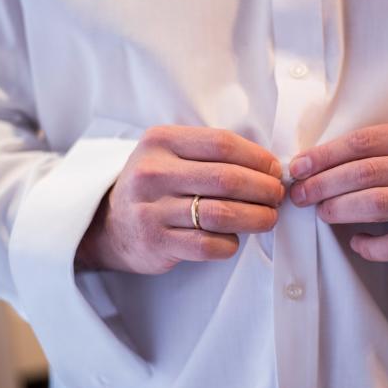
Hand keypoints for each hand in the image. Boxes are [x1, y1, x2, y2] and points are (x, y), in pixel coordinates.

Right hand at [76, 126, 284, 273]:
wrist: (111, 225)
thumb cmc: (156, 186)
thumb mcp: (171, 155)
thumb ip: (211, 154)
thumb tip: (270, 167)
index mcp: (161, 141)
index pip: (222, 143)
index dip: (258, 158)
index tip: (275, 170)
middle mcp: (153, 172)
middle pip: (227, 179)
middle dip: (264, 189)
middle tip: (277, 197)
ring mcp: (152, 209)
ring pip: (222, 214)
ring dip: (256, 218)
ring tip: (268, 218)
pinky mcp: (156, 242)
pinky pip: (208, 245)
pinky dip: (230, 244)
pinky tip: (233, 240)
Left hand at [288, 122, 387, 266]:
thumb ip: (367, 155)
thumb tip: (306, 167)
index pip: (363, 141)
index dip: (324, 155)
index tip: (298, 169)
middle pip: (365, 172)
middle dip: (324, 184)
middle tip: (300, 196)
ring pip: (376, 203)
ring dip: (339, 209)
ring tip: (323, 213)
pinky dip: (368, 245)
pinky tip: (357, 242)